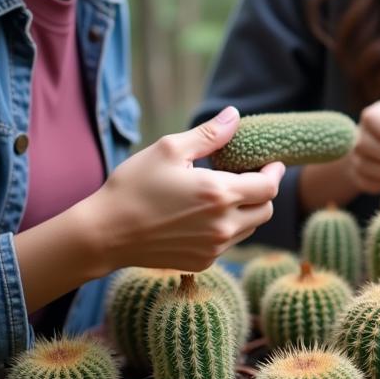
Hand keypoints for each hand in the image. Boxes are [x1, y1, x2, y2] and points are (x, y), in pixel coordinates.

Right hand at [87, 106, 283, 271]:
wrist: (104, 233)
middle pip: (266, 210)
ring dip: (247, 211)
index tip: (271, 163)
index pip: (269, 187)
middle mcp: (223, 225)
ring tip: (225, 194)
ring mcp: (214, 248)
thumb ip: (209, 134)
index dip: (275, 173)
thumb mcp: (169, 150)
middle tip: (249, 177)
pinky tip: (205, 215)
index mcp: (219, 194)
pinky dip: (227, 228)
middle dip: (263, 192)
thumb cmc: (133, 187)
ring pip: (250, 228)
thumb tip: (235, 115)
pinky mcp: (203, 262)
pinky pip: (229, 243)